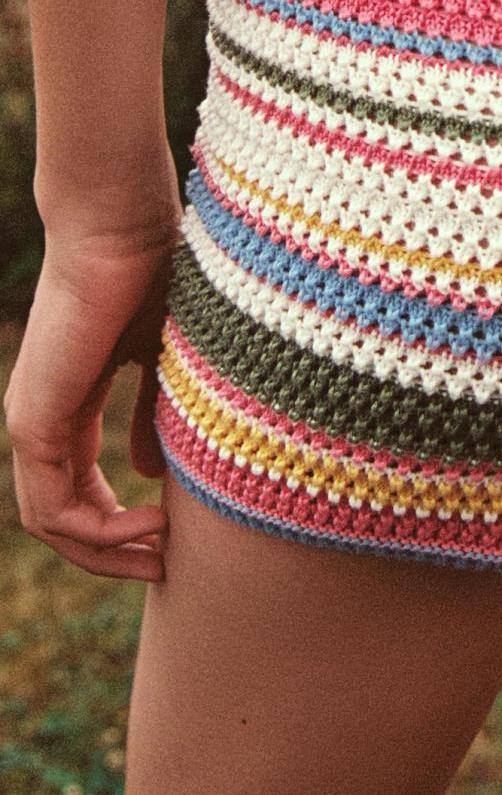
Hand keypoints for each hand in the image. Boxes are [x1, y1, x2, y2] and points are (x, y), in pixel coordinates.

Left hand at [4, 196, 182, 581]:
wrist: (120, 225)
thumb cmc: (153, 272)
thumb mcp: (164, 360)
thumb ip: (154, 415)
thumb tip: (149, 471)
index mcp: (69, 404)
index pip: (79, 491)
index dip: (123, 526)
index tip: (176, 536)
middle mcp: (42, 419)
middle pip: (62, 519)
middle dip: (114, 554)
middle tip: (167, 569)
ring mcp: (31, 421)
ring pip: (52, 523)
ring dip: (107, 551)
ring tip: (162, 553)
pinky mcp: (34, 418)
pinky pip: (51, 507)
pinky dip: (98, 530)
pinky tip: (148, 524)